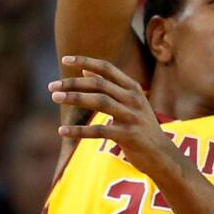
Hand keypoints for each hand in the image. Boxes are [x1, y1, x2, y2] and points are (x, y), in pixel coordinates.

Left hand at [51, 56, 179, 177]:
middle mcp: (133, 98)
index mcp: (133, 88)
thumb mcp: (130, 103)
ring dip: (75, 98)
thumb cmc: (141, 127)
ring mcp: (132, 116)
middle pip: (99, 84)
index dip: (86, 61)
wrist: (162, 154)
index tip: (65, 59)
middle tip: (51, 86)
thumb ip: (110, 86)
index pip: (107, 68)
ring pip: (99, 102)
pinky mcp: (129, 135)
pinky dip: (79, 130)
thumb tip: (84, 69)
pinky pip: (100, 130)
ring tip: (55, 98)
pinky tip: (62, 130)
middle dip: (73, 83)